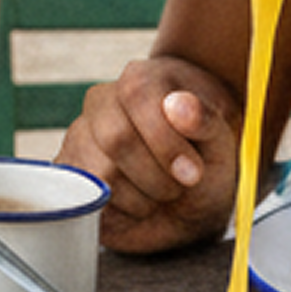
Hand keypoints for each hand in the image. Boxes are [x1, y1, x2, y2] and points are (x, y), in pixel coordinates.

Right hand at [56, 62, 238, 255]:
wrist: (190, 195)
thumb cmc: (205, 158)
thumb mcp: (221, 140)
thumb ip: (205, 120)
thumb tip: (179, 106)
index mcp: (139, 80)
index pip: (139, 98)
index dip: (166, 141)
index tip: (193, 173)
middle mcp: (101, 102)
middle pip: (117, 138)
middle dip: (155, 175)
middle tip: (178, 189)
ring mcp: (79, 137)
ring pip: (100, 172)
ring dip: (140, 198)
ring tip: (159, 194)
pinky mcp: (69, 172)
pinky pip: (84, 196)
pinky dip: (119, 211)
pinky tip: (138, 204)